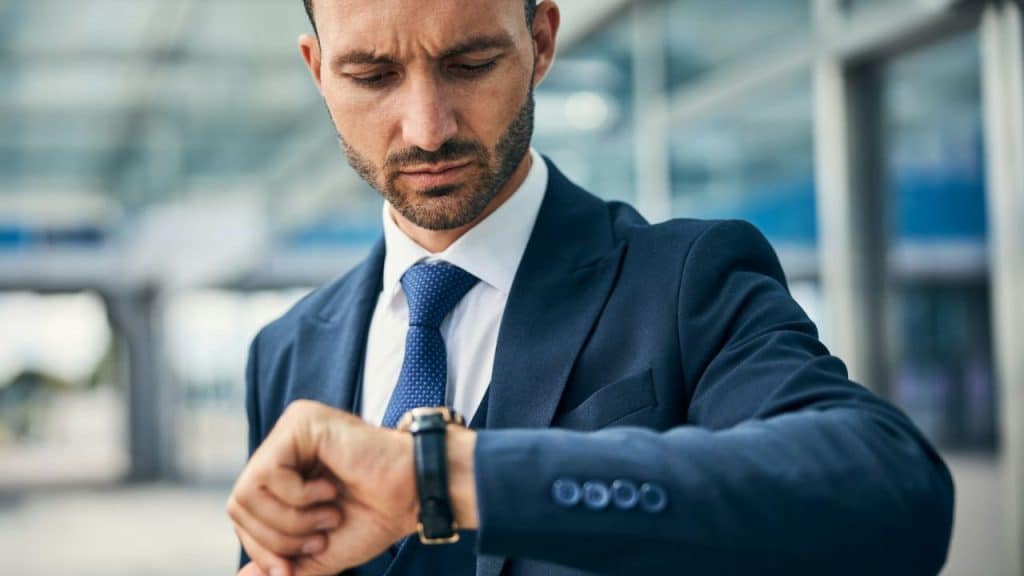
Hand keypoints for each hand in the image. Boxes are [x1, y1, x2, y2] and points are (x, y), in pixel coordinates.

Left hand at [227, 400, 420, 575]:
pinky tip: (331, 489)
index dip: (263, 547)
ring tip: (330, 514)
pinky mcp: (302, 421)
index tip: (292, 568)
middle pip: (239, 503)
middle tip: (320, 535)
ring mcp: (291, 429)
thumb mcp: (317, 550)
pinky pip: (269, 473)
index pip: (242, 510)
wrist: (413, 497)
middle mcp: (283, 444)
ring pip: (248, 491)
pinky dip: (299, 497)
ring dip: (292, 519)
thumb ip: (281, 562)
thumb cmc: (375, 517)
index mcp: (285, 468)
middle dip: (278, 537)